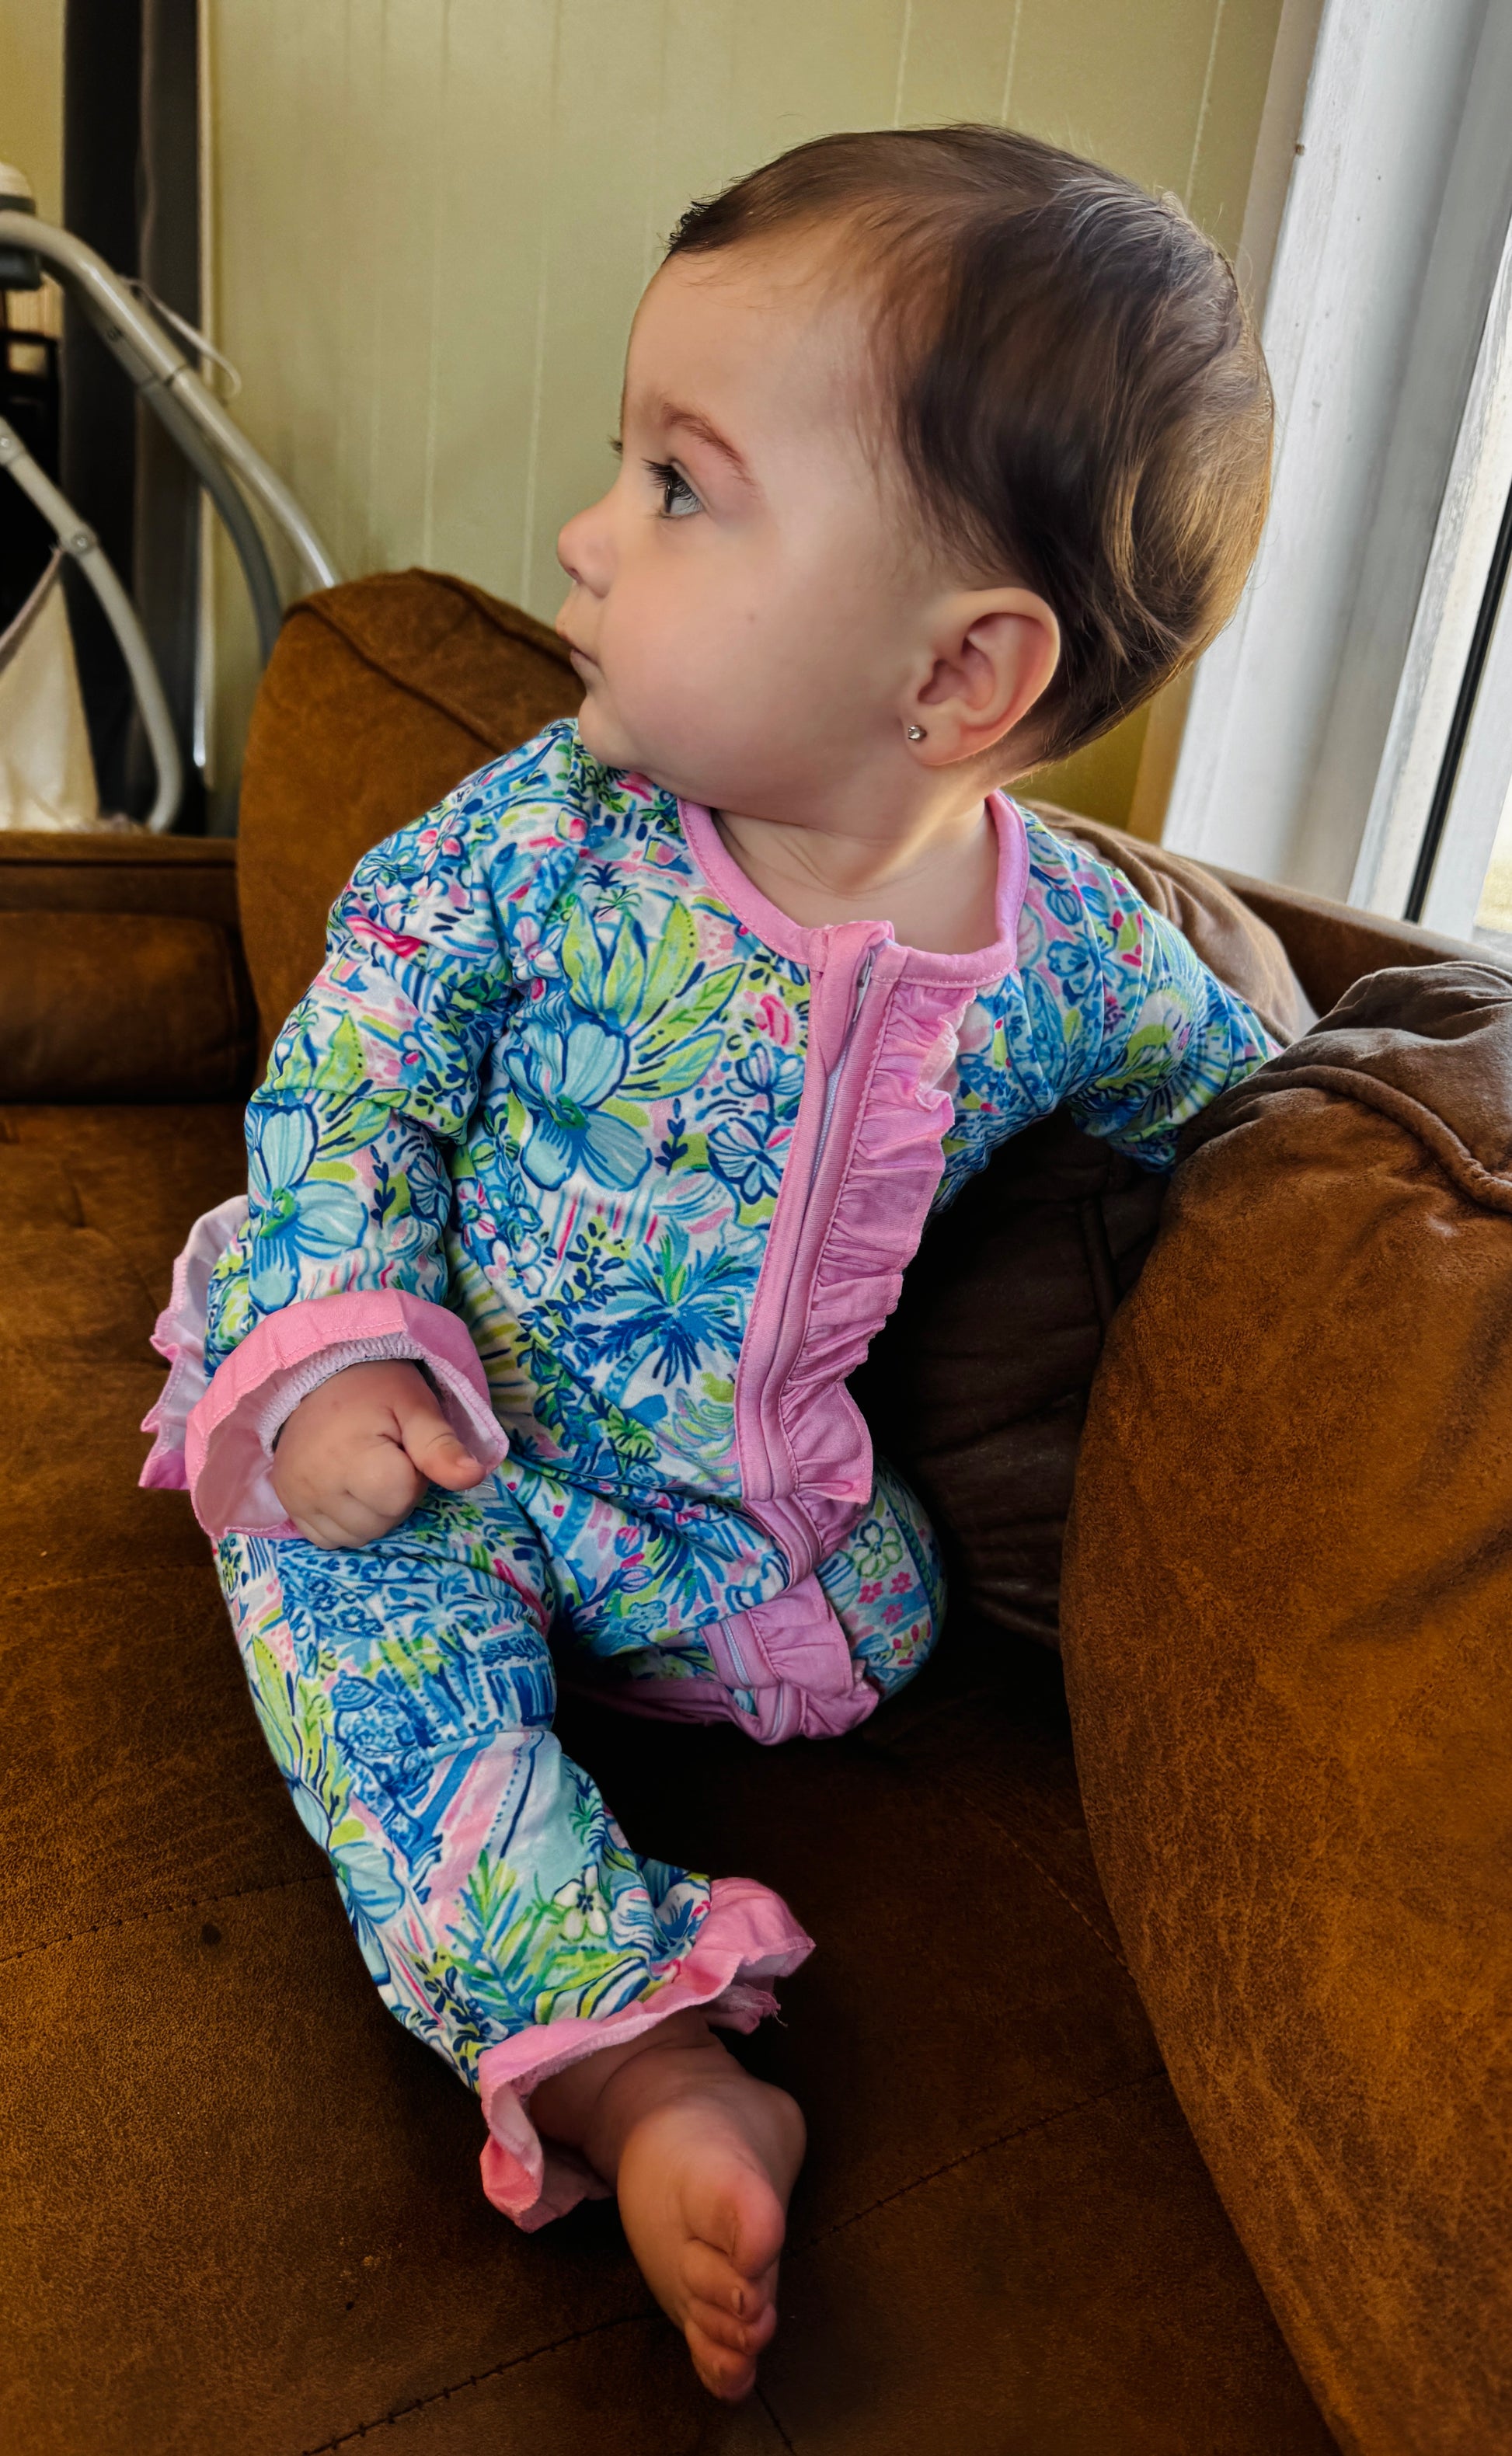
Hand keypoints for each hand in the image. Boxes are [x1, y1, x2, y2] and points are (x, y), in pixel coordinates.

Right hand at [271, 1358, 486, 1548]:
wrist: (318, 1378)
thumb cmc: (375, 1391)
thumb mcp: (416, 1407)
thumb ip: (442, 1445)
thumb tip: (473, 1476)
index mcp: (350, 1459)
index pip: (401, 1497)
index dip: (413, 1474)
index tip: (402, 1447)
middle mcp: (316, 1487)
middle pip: (381, 1522)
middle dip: (394, 1495)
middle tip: (383, 1456)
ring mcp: (298, 1500)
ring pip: (358, 1536)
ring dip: (372, 1512)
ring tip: (364, 1471)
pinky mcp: (289, 1506)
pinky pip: (329, 1538)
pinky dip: (345, 1522)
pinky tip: (345, 1490)